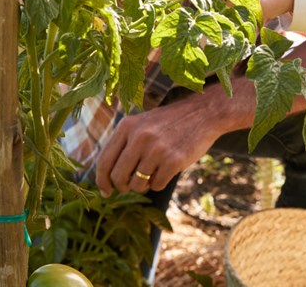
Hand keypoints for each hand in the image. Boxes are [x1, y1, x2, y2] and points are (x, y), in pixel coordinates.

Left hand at [94, 87, 237, 195]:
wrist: (202, 113)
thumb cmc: (169, 123)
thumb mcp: (142, 124)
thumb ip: (124, 145)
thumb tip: (107, 180)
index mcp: (127, 126)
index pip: (104, 161)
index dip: (102, 181)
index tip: (106, 192)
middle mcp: (139, 137)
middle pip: (119, 177)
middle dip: (124, 186)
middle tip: (133, 184)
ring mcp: (156, 149)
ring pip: (137, 185)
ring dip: (143, 185)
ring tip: (152, 174)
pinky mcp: (173, 160)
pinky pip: (156, 185)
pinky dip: (159, 183)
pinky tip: (167, 170)